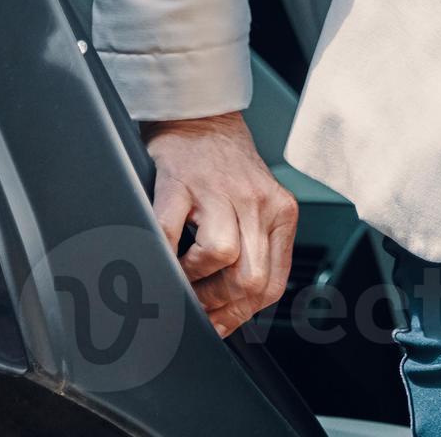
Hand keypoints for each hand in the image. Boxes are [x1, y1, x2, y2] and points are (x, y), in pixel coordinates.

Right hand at [143, 110, 298, 336]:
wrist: (202, 117)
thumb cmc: (226, 167)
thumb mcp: (257, 206)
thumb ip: (255, 249)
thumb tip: (230, 311)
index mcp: (279, 213)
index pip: (272, 283)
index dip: (241, 315)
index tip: (219, 324)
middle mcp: (257, 202)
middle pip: (251, 278)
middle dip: (219, 305)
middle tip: (196, 306)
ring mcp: (221, 191)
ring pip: (222, 256)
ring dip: (194, 280)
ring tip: (182, 276)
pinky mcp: (182, 182)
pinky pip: (172, 231)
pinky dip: (164, 254)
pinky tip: (161, 256)